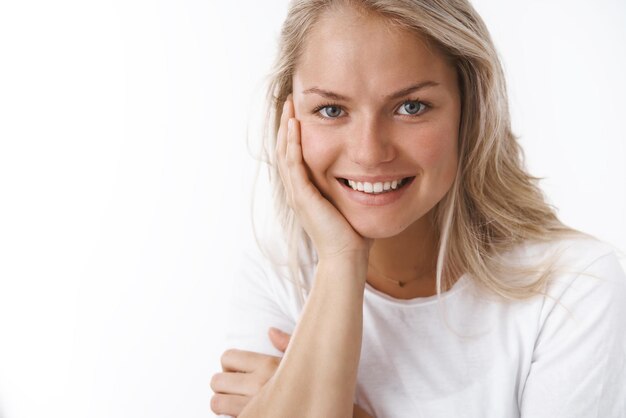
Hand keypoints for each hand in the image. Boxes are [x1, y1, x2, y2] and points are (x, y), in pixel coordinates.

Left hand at [210, 328, 374, 416]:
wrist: (333, 413)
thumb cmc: (321, 387)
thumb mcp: (308, 362)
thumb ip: (288, 344)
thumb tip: (270, 331)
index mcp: (269, 366)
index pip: (228, 357)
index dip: (227, 364)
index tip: (234, 371)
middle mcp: (258, 387)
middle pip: (217, 380)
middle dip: (221, 385)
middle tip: (230, 389)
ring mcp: (254, 409)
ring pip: (216, 404)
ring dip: (221, 403)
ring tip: (233, 405)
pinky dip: (230, 417)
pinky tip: (243, 415)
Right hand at [276, 95, 372, 260]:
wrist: (347, 257)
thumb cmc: (353, 233)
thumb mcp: (351, 201)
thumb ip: (354, 184)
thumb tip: (371, 172)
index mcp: (305, 190)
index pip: (294, 154)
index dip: (294, 132)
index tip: (300, 110)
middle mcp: (296, 190)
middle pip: (284, 149)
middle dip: (286, 123)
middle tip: (290, 99)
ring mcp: (297, 193)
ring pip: (284, 153)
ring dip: (285, 127)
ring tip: (289, 105)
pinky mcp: (302, 197)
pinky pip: (293, 164)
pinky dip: (292, 143)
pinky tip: (294, 126)